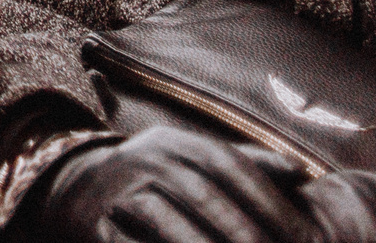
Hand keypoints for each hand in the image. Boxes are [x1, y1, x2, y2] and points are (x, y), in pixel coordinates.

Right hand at [32, 127, 317, 242]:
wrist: (74, 187)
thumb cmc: (153, 179)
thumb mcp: (191, 159)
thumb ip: (245, 165)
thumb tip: (302, 174)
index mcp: (173, 142)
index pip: (226, 161)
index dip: (265, 196)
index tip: (300, 233)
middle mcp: (144, 158)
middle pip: (202, 192)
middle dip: (243, 231)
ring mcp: (117, 191)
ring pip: (168, 221)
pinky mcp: (96, 225)